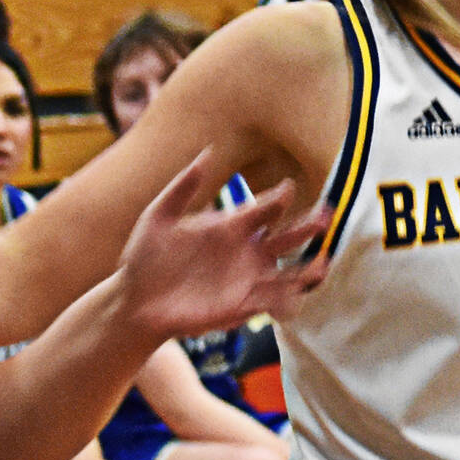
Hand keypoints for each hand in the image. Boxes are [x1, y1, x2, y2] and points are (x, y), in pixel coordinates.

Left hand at [119, 155, 327, 345]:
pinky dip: (287, 299)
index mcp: (230, 227)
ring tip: (323, 262)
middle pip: (286, 237)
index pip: (264, 209)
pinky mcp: (242, 306)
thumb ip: (182, 187)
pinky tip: (294, 296)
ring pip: (288, 271)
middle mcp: (245, 251)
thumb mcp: (157, 217)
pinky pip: (272, 301)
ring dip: (308, 267)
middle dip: (307, 227)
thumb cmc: (143, 258)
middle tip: (325, 215)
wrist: (134, 301)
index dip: (279, 197)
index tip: (288, 188)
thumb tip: (208, 153)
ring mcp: (246, 279)